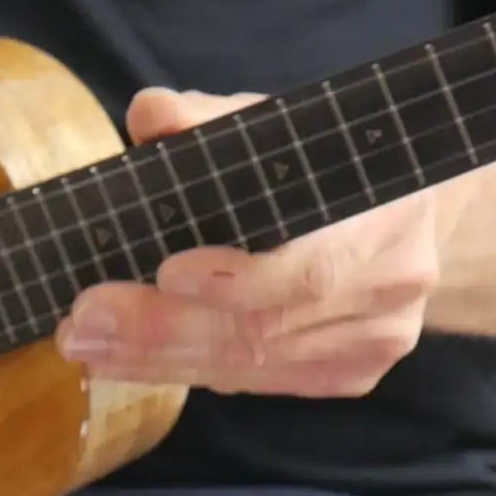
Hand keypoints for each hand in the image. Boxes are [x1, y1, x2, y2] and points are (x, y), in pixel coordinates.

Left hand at [55, 88, 449, 397]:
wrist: (412, 215)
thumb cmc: (331, 162)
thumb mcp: (284, 124)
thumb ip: (215, 119)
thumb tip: (150, 116)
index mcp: (386, 210)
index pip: (314, 266)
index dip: (240, 279)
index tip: (166, 272)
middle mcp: (391, 287)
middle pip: (267, 328)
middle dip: (163, 329)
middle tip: (83, 322)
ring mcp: (375, 342)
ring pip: (254, 364)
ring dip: (160, 358)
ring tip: (88, 344)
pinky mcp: (351, 375)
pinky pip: (259, 380)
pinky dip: (192, 369)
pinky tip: (135, 359)